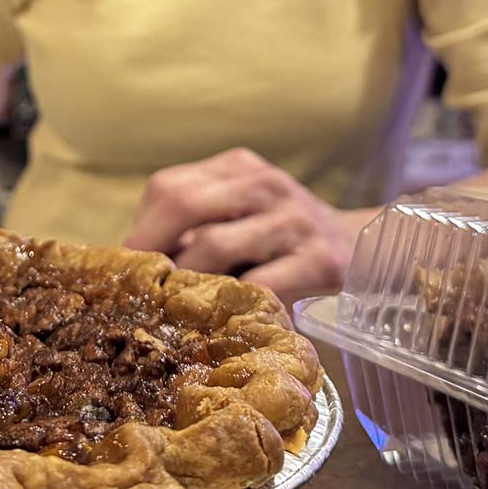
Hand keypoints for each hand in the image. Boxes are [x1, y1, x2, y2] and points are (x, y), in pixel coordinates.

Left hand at [123, 149, 374, 303]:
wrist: (359, 245)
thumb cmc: (281, 236)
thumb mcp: (242, 211)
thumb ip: (197, 225)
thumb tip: (133, 264)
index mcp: (237, 167)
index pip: (169, 186)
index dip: (141, 229)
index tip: (128, 266)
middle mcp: (264, 184)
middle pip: (184, 204)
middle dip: (152, 250)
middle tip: (142, 288)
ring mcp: (293, 220)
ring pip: (216, 245)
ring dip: (187, 280)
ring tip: (176, 307)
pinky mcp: (320, 260)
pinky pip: (262, 285)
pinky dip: (235, 304)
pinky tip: (225, 321)